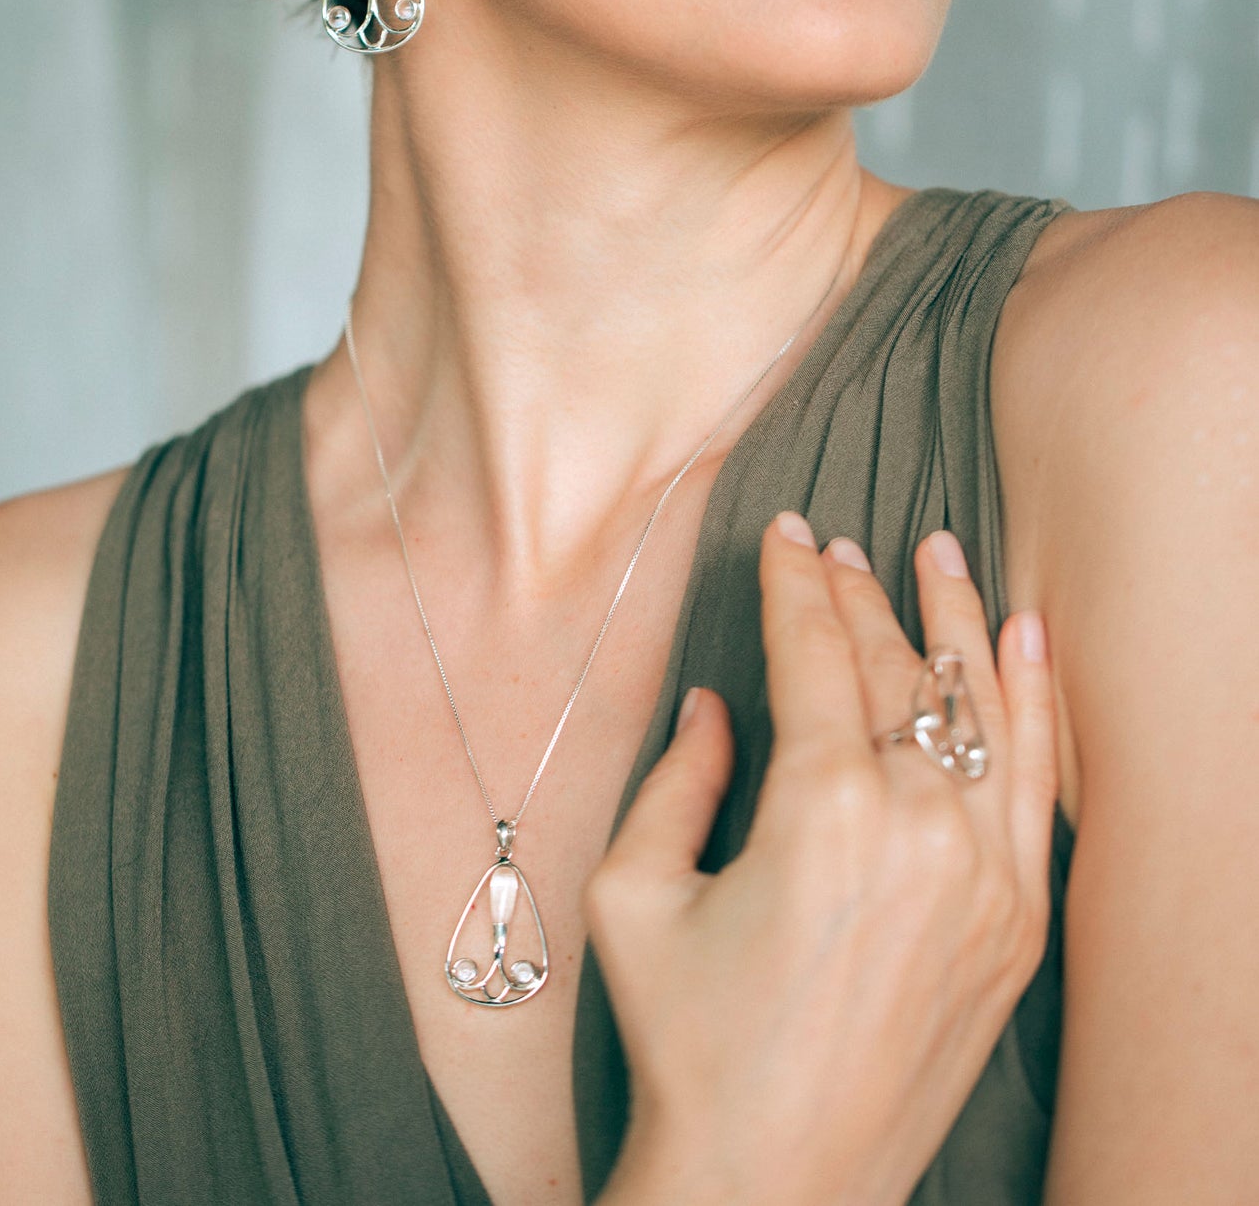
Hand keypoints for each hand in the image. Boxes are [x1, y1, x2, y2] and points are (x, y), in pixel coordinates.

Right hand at [587, 511, 1058, 1205]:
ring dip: (954, 618)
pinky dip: (1035, 701)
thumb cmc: (690, 1041)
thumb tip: (713, 706)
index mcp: (822, 808)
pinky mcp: (1018, 921)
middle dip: (856, 593)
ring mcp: (987, 874)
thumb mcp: (635, 894)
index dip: (794, 582)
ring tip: (936, 551)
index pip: (813, 654)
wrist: (776, 1181)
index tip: (785, 533)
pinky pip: (1039, 781)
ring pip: (977, 705)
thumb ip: (677, 778)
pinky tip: (1022, 640)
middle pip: (892, 669)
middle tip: (833, 546)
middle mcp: (922, 826)